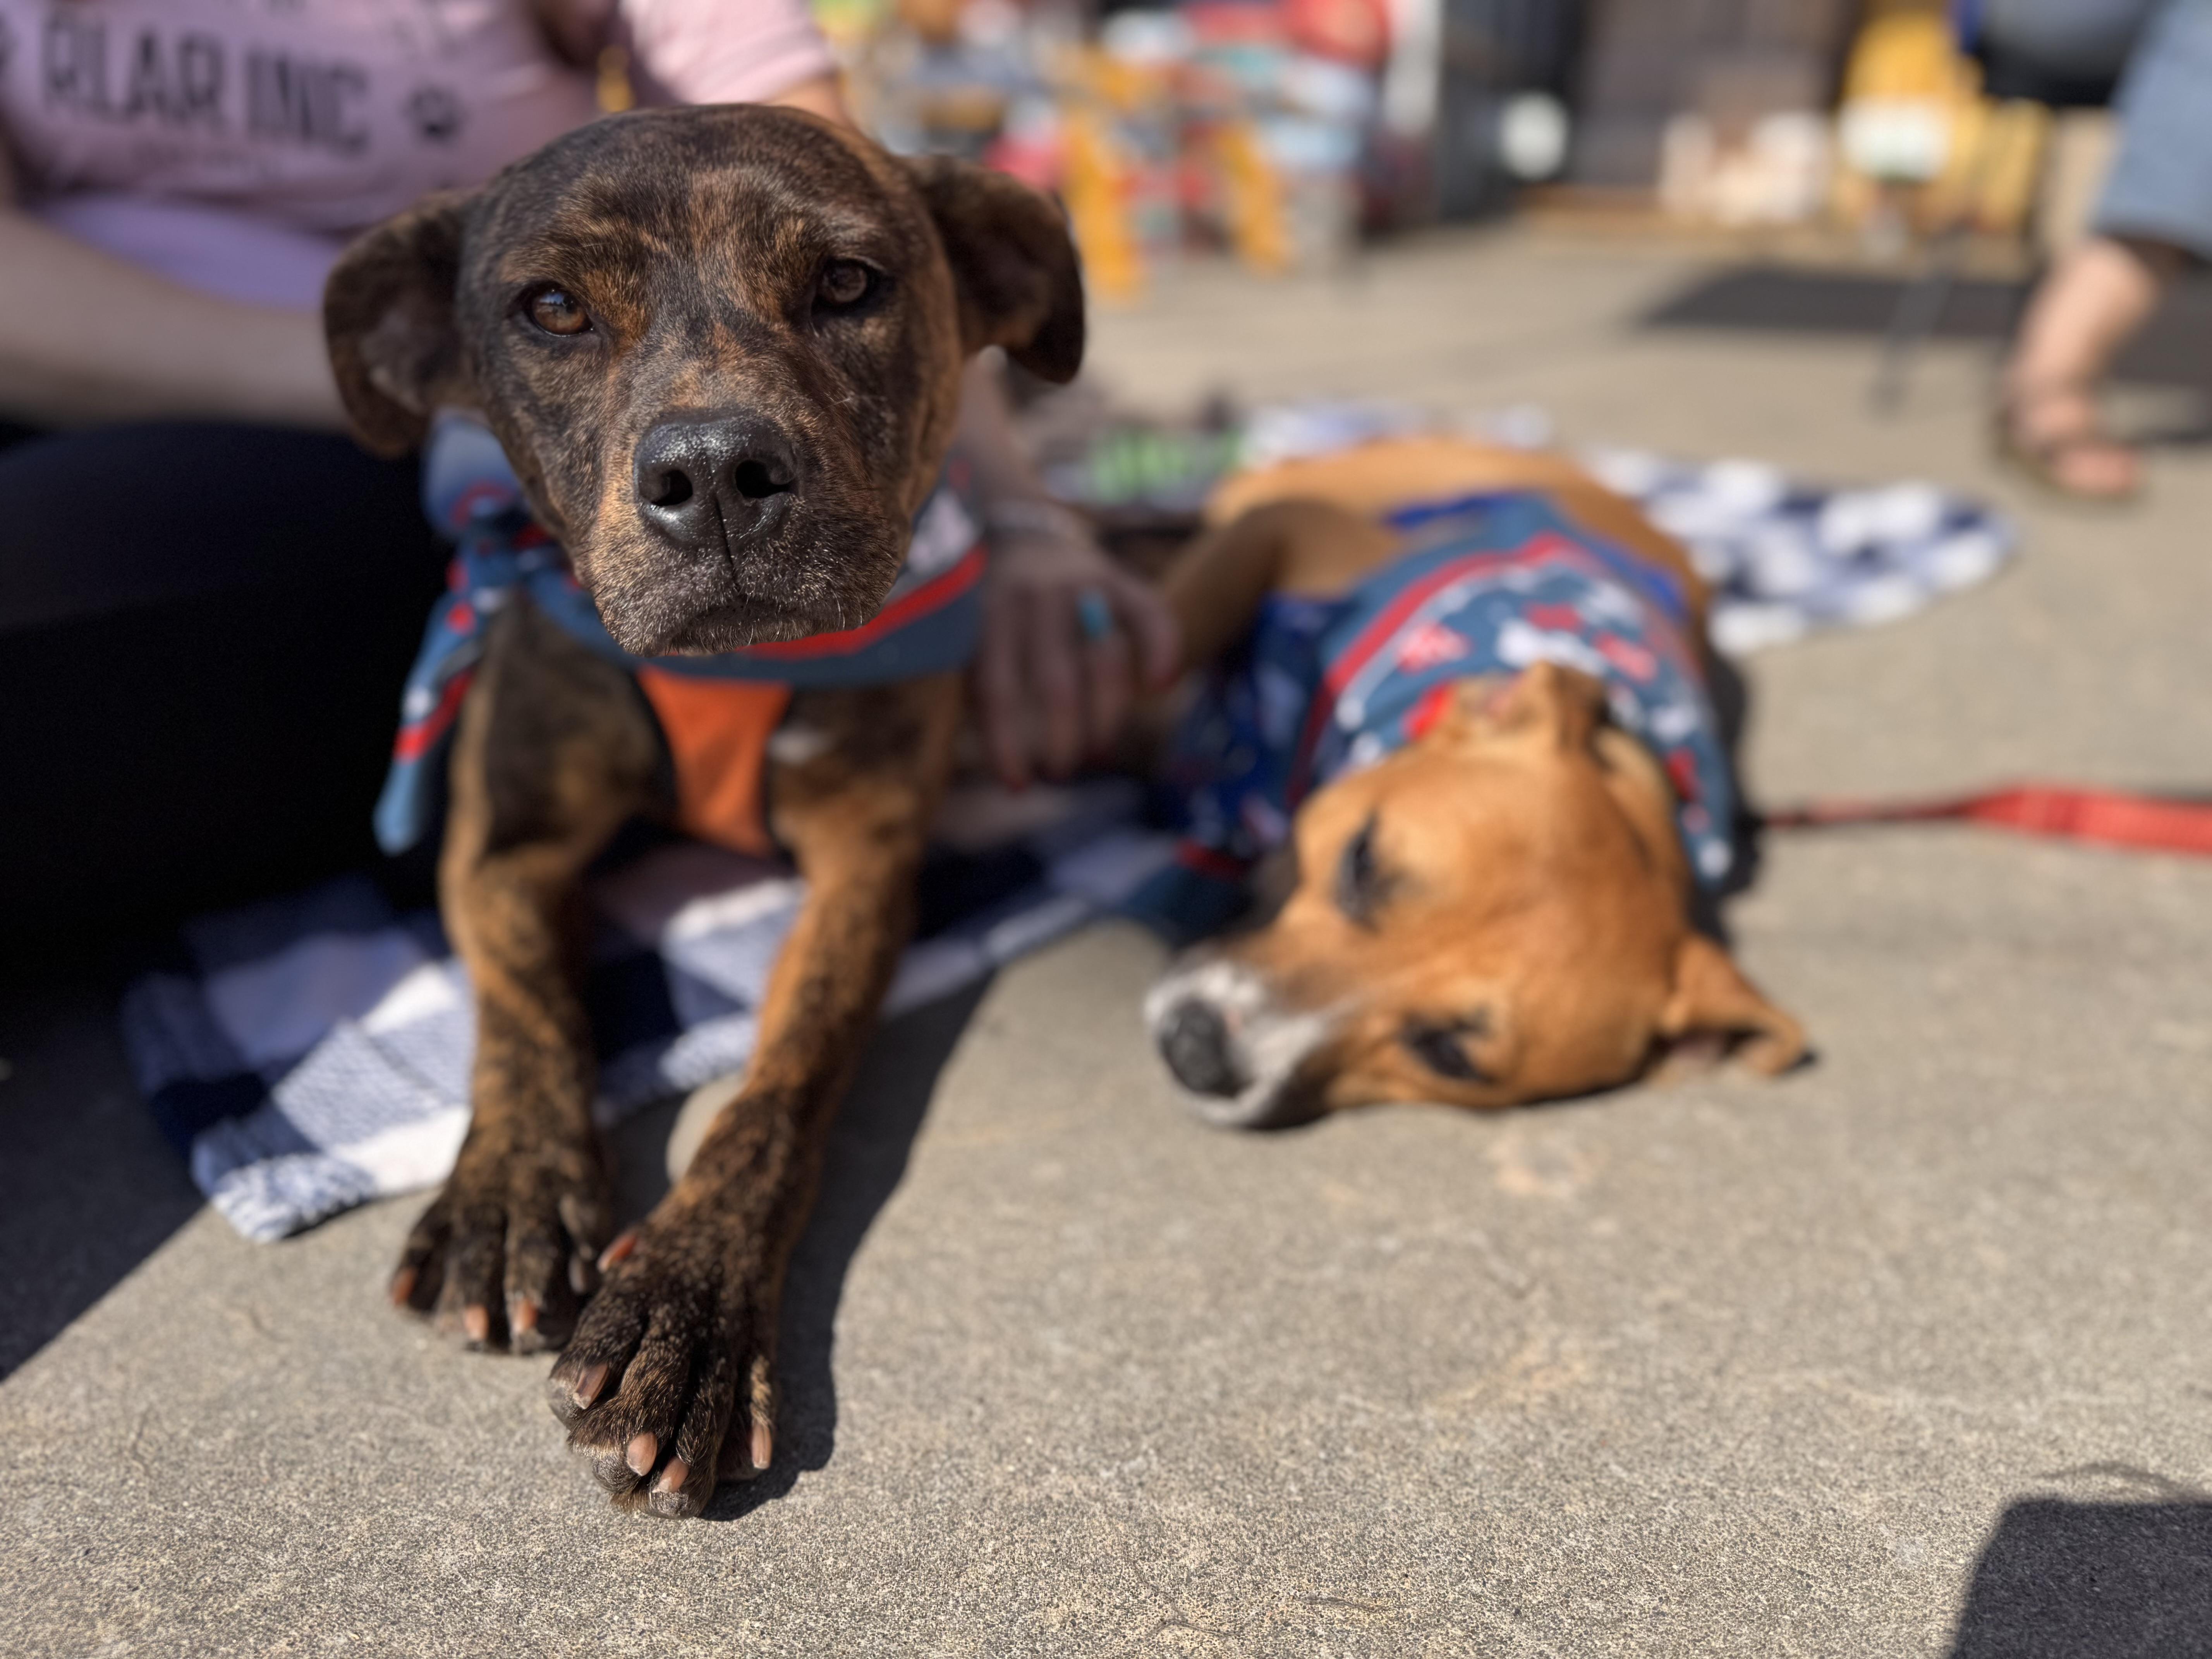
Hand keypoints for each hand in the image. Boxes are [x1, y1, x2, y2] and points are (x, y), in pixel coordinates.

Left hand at [972, 506, 1180, 787]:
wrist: (1025, 537)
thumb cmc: (996, 613)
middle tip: (1064, 771)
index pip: (998, 689)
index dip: (1008, 744)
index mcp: (989, 615)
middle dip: (1064, 738)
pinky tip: (1161, 685)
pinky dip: (1162, 649)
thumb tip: (1007, 771)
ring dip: (1107, 715)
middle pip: (1056, 681)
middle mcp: (1036, 598)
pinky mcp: (1122, 580)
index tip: (1019, 785)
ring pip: (1105, 657)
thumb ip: (979, 686)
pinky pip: (1151, 614)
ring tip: (1099, 750)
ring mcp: (1082, 586)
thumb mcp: (970, 637)